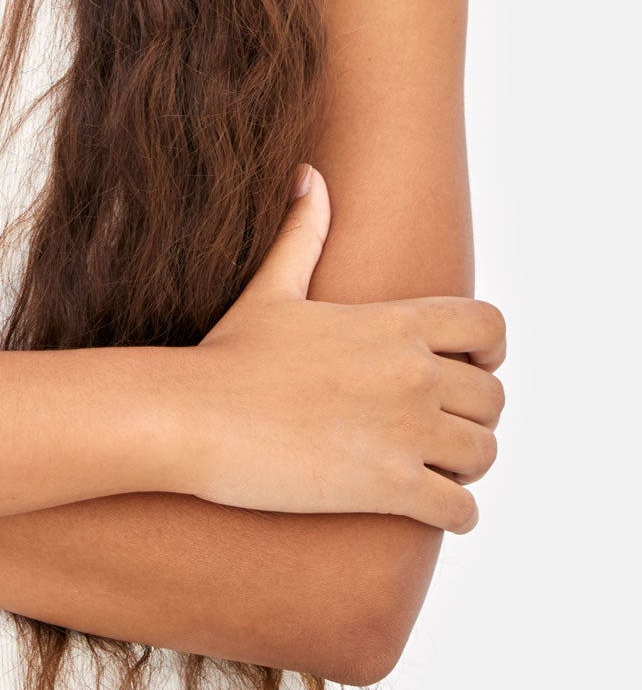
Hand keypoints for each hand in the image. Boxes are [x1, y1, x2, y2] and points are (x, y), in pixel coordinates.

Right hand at [155, 166, 506, 533]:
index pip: (489, 325)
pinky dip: (455, 513)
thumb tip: (309, 176)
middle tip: (441, 427)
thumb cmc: (229, 353)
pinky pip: (459, 509)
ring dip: (467, 465)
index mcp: (395, 324)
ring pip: (485, 454)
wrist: (194, 416)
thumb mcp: (273, 287)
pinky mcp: (390, 488)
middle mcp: (413, 375)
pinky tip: (427, 507)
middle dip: (474, 415)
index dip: (488, 348)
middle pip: (494, 398)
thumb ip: (304, 232)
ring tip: (437, 469)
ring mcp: (405, 432)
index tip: (467, 365)